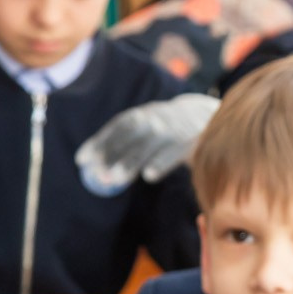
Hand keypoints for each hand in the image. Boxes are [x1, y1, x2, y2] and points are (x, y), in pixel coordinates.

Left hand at [76, 93, 219, 195]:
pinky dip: (160, 163)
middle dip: (111, 154)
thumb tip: (101, 165)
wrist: (210, 114)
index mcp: (143, 115)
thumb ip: (131, 142)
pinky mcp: (190, 140)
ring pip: (147, 145)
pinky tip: (148, 176)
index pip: (116, 127)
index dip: (99, 143)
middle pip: (129, 136)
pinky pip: (172, 153)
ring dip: (130, 162)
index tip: (82, 161)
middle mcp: (155, 118)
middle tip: (97, 175)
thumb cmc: (173, 128)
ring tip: (115, 179)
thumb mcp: (151, 126)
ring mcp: (173, 128)